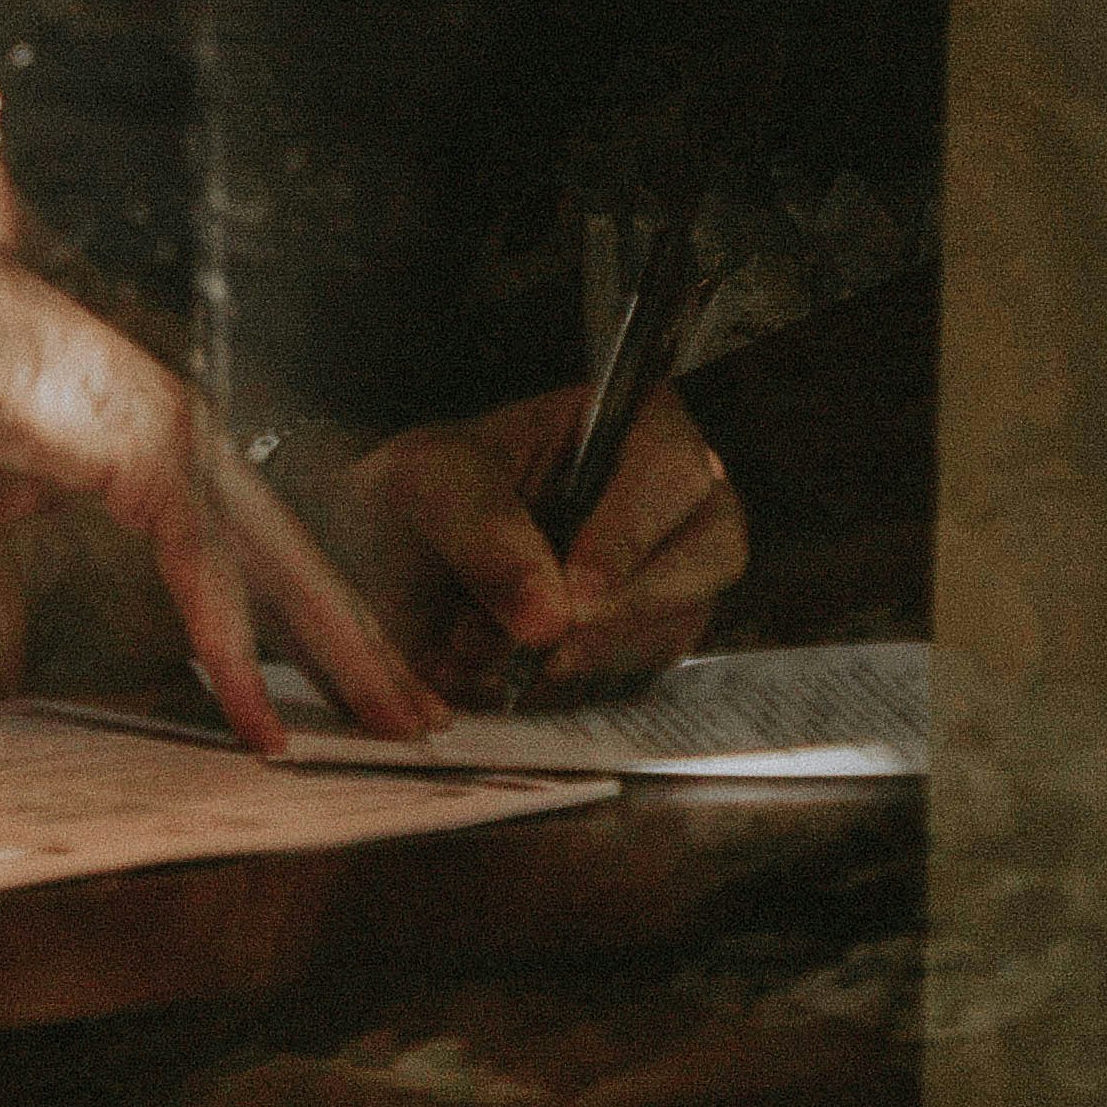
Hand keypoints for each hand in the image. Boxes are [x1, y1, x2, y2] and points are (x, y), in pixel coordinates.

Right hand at [0, 221, 441, 748]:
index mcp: (164, 468)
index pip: (260, 568)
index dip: (310, 635)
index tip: (353, 703)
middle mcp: (193, 452)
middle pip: (299, 569)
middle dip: (362, 648)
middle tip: (422, 722)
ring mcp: (179, 441)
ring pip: (281, 564)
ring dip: (339, 645)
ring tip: (388, 718)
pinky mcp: (146, 442)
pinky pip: (199, 556)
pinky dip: (226, 634)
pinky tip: (250, 702)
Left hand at [345, 380, 744, 703]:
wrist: (395, 554)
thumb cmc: (426, 490)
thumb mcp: (429, 483)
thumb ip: (484, 533)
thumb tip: (549, 617)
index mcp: (634, 426)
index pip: (674, 469)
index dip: (633, 533)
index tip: (576, 592)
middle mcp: (673, 498)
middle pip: (711, 553)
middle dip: (628, 607)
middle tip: (549, 645)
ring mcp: (671, 571)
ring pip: (680, 622)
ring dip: (589, 651)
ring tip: (493, 650)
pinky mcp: (647, 635)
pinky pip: (646, 670)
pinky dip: (578, 680)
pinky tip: (515, 670)